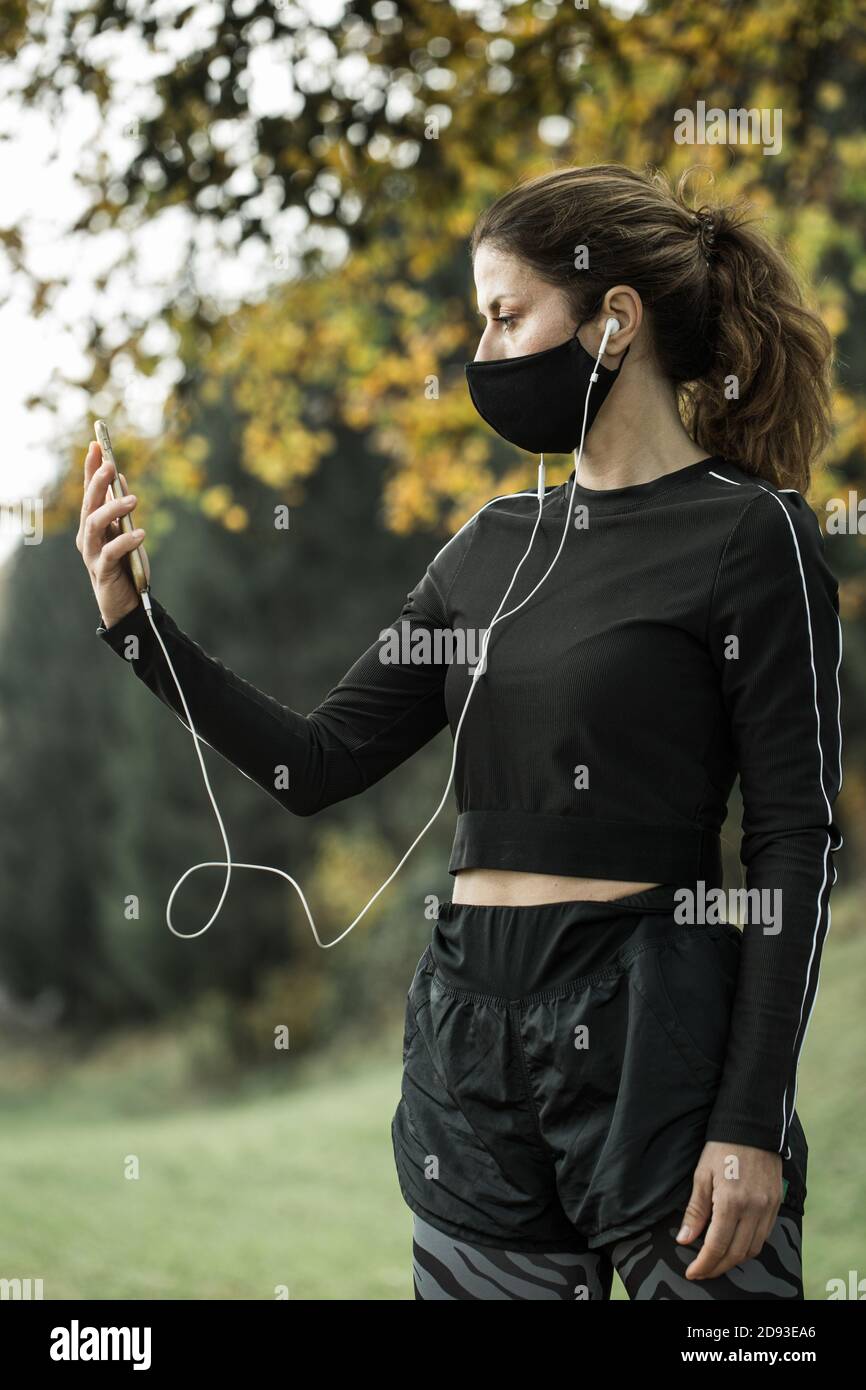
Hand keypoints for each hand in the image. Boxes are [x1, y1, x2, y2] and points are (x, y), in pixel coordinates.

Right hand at [76, 440, 146, 627]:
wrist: (127, 603)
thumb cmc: (126, 565)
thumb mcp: (125, 531)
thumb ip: (118, 507)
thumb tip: (118, 476)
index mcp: (92, 524)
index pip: (89, 491)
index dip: (91, 468)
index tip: (97, 444)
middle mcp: (87, 536)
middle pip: (88, 504)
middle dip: (97, 482)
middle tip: (111, 466)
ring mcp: (92, 554)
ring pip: (94, 525)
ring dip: (113, 509)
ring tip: (134, 500)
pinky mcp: (102, 571)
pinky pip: (110, 553)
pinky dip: (125, 541)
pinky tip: (141, 533)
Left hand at [676, 1140, 783, 1279]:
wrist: (751, 1125)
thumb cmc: (721, 1148)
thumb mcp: (701, 1176)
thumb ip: (695, 1211)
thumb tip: (684, 1240)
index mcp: (731, 1202)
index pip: (717, 1246)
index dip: (704, 1264)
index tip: (692, 1272)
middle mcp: (754, 1209)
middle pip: (736, 1253)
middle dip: (718, 1267)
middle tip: (702, 1271)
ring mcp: (768, 1207)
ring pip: (753, 1248)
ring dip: (734, 1259)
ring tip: (717, 1260)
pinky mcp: (777, 1203)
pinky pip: (764, 1235)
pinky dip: (750, 1245)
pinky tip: (736, 1243)